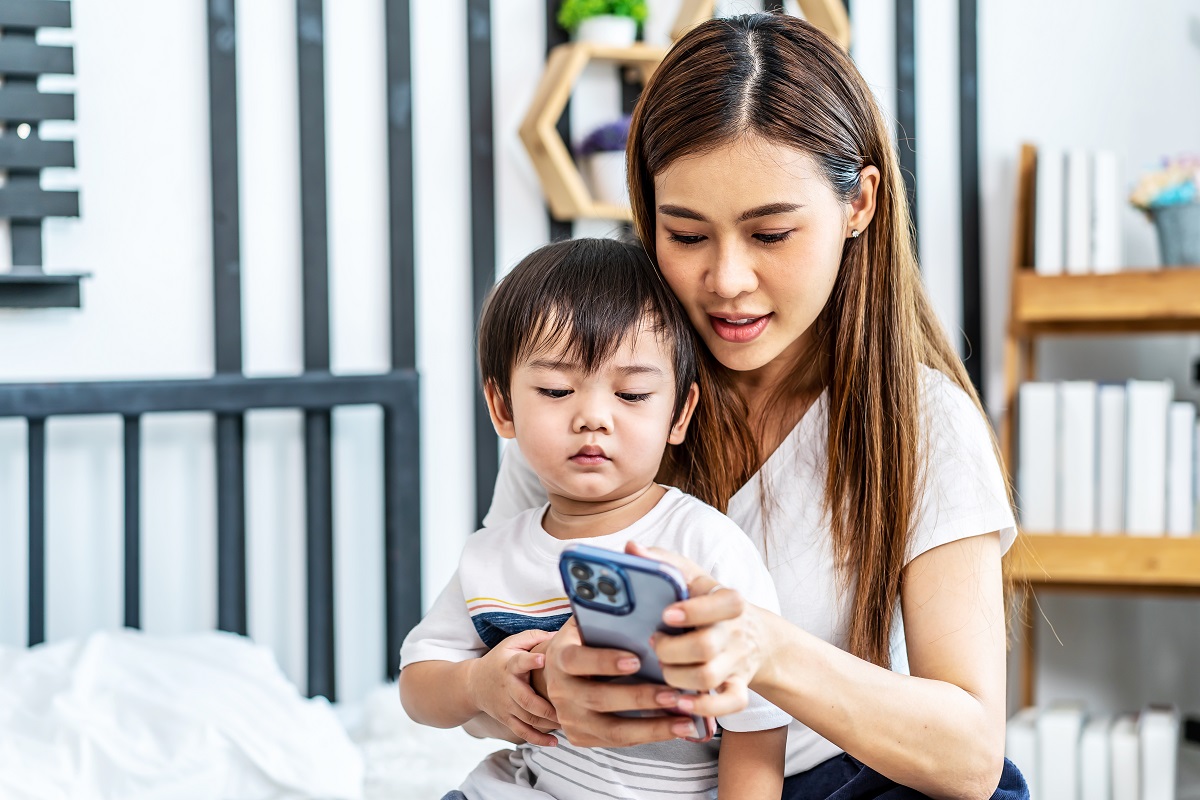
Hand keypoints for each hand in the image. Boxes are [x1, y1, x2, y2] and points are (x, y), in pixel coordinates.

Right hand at [467, 629, 560, 746]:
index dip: (529, 661)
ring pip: (527, 718)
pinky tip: (553, 743)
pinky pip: (522, 732)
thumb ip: (533, 637)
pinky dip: (537, 739)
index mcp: (509, 665)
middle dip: (547, 708)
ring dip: (548, 724)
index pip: (518, 662)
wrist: (472, 684)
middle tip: (567, 709)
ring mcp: (506, 706)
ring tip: (567, 724)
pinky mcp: (506, 719)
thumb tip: (559, 635)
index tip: (543, 658)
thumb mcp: (511, 643)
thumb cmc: (499, 660)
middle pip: (526, 700)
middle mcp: (507, 687)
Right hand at [542, 617, 703, 746]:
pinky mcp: (581, 737)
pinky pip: (618, 741)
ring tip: (685, 720)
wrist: (558, 674)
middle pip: (600, 699)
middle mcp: (560, 691)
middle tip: (675, 694)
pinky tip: (676, 728)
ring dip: (652, 726)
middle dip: (640, 698)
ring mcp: (569, 718)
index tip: (636, 660)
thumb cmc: (584, 642)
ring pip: (613, 729)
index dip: (605, 661)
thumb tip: (640, 603)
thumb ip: (604, 617)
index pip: (578, 660)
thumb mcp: (585, 624)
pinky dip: (649, 735)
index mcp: (560, 657)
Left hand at [626, 542, 765, 718]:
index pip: (725, 603)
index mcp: (727, 601)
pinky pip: (729, 704)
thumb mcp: (691, 576)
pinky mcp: (739, 687)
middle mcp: (735, 632)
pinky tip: (679, 702)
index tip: (666, 614)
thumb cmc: (708, 601)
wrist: (753, 635)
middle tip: (654, 643)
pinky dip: (704, 708)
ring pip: (709, 677)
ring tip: (661, 669)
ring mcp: (738, 662)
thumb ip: (662, 562)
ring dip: (676, 676)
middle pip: (706, 646)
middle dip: (672, 650)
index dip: (694, 611)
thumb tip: (631, 548)